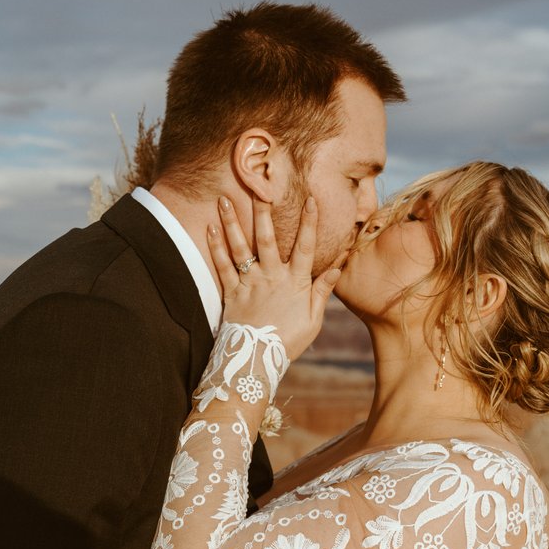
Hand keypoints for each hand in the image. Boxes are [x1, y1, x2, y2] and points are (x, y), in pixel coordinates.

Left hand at [209, 196, 340, 363]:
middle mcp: (271, 277)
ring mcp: (249, 283)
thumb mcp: (313, 319)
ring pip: (240, 247)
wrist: (258, 361)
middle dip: (263, 212)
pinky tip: (210, 227)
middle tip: (259, 187)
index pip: (305, 247)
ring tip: (224, 199)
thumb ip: (322, 290)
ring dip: (232, 222)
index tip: (311, 200)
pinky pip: (222, 266)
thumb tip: (337, 266)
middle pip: (267, 239)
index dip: (309, 223)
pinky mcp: (231, 293)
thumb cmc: (289, 341)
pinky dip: (215, 247)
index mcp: (295, 282)